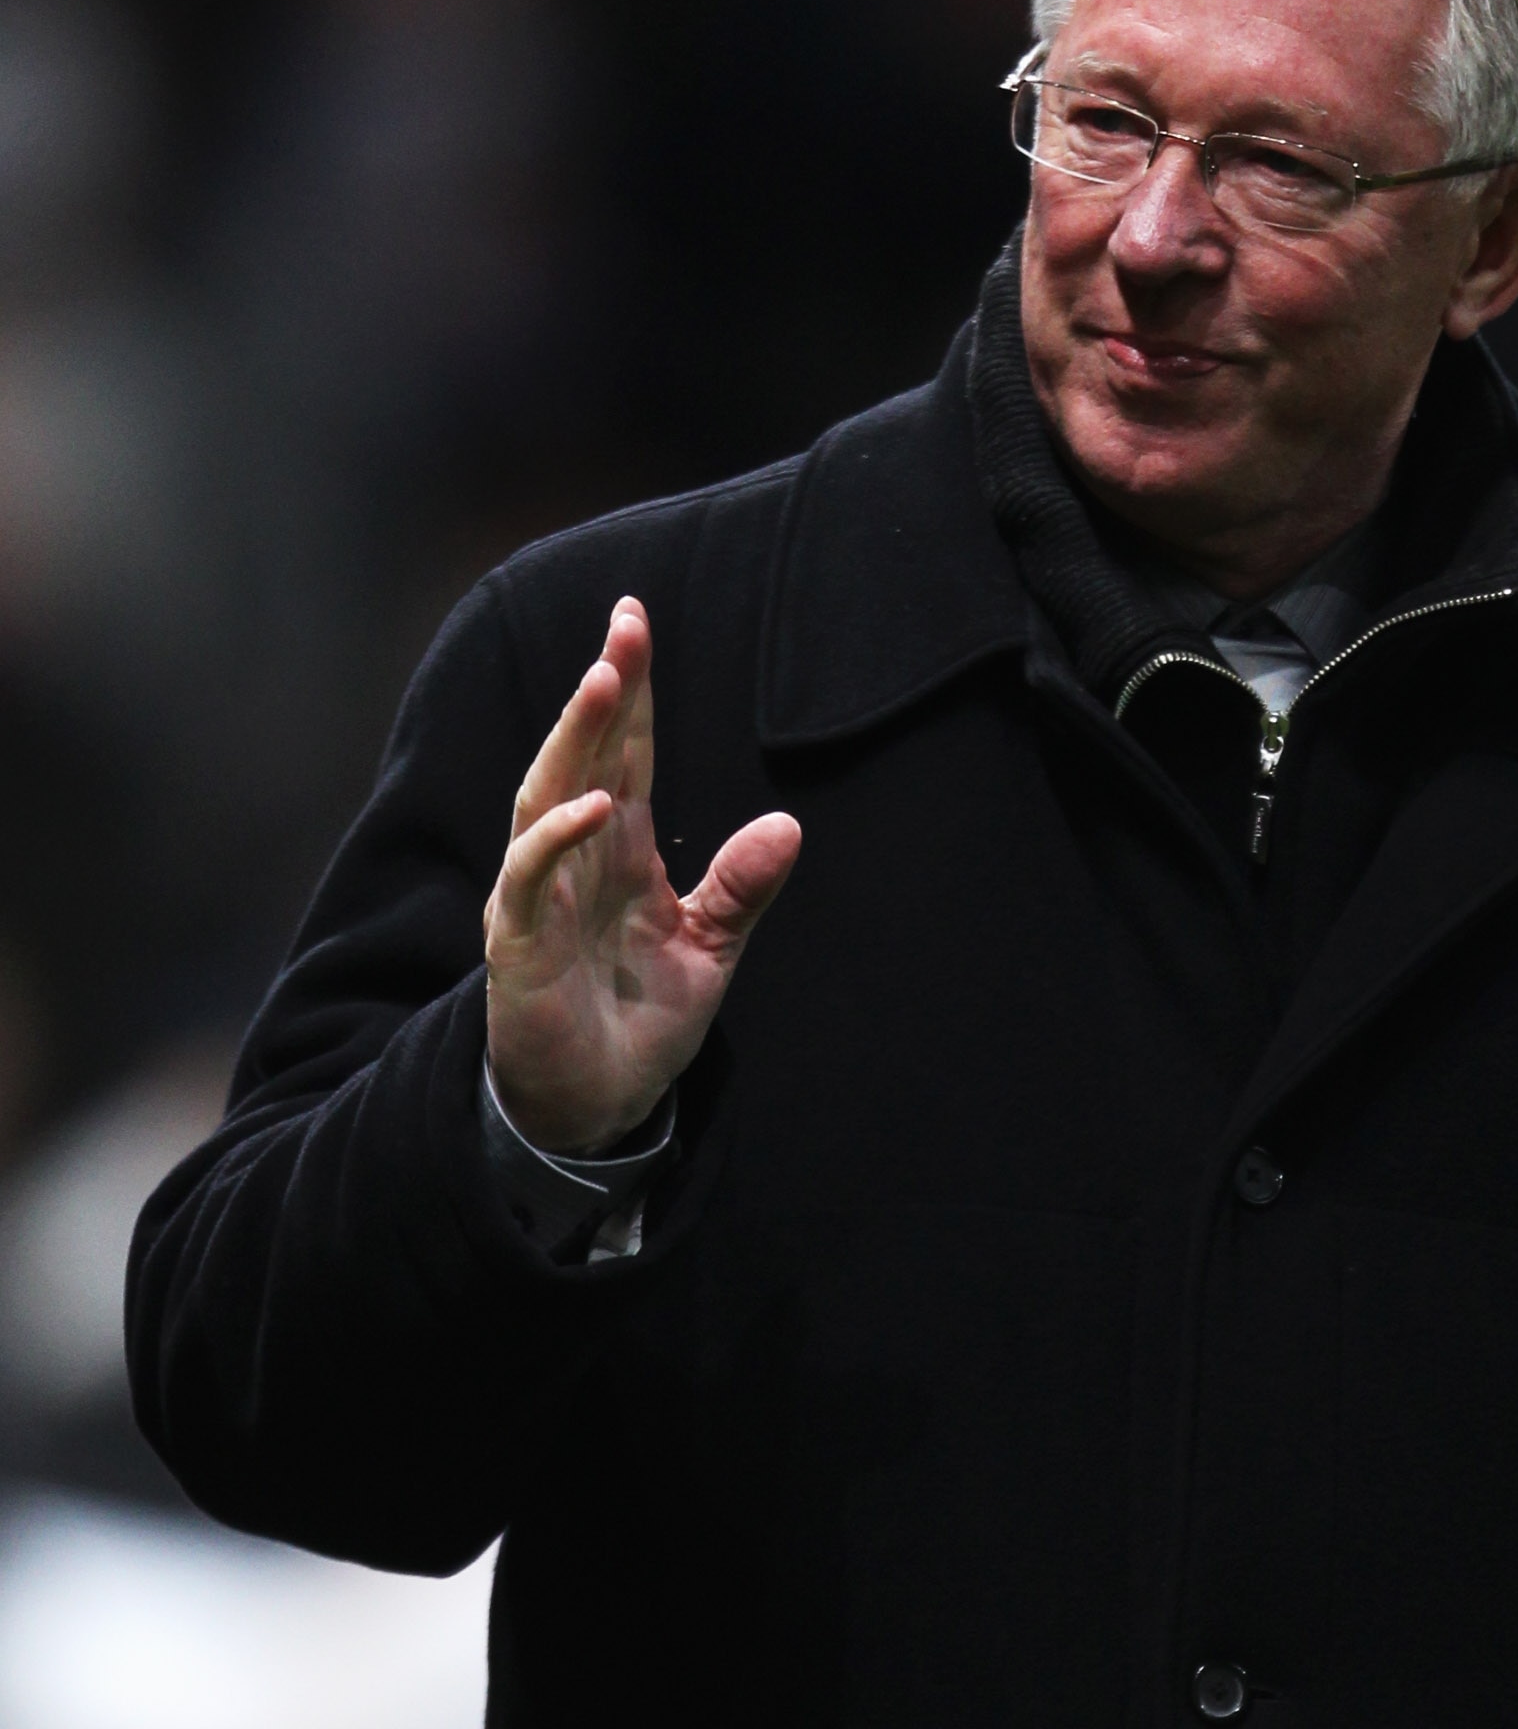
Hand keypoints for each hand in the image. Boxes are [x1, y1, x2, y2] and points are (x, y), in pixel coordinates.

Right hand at [484, 597, 800, 1155]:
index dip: (632, 691)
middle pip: (583, 755)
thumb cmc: (638, 1021)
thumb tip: (788, 826)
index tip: (636, 622)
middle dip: (603, 689)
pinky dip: (557, 837)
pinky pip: (530, 876)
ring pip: (546, 796)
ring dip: (572, 738)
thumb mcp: (709, 950)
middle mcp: (572, 859)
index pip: (624, 753)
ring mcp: (538, 895)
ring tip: (603, 680)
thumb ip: (741, 889)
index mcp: (618, 851)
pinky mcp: (519, 942)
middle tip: (625, 625)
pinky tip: (594, 803)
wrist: (596, 1105)